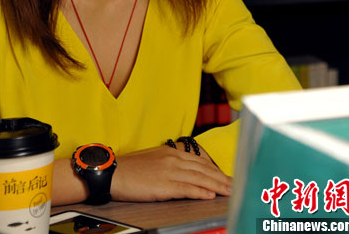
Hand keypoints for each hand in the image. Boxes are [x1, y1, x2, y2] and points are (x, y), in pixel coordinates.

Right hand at [111, 145, 231, 201]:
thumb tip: (184, 170)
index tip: (224, 176)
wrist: (114, 171)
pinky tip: (210, 196)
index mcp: (171, 152)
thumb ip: (170, 162)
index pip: (199, 161)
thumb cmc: (131, 168)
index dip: (214, 169)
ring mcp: (170, 171)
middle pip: (203, 169)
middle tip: (234, 184)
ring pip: (199, 178)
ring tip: (229, 191)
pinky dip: (201, 192)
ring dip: (217, 186)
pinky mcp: (164, 185)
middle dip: (221, 178)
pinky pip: (187, 188)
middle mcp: (173, 159)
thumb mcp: (153, 158)